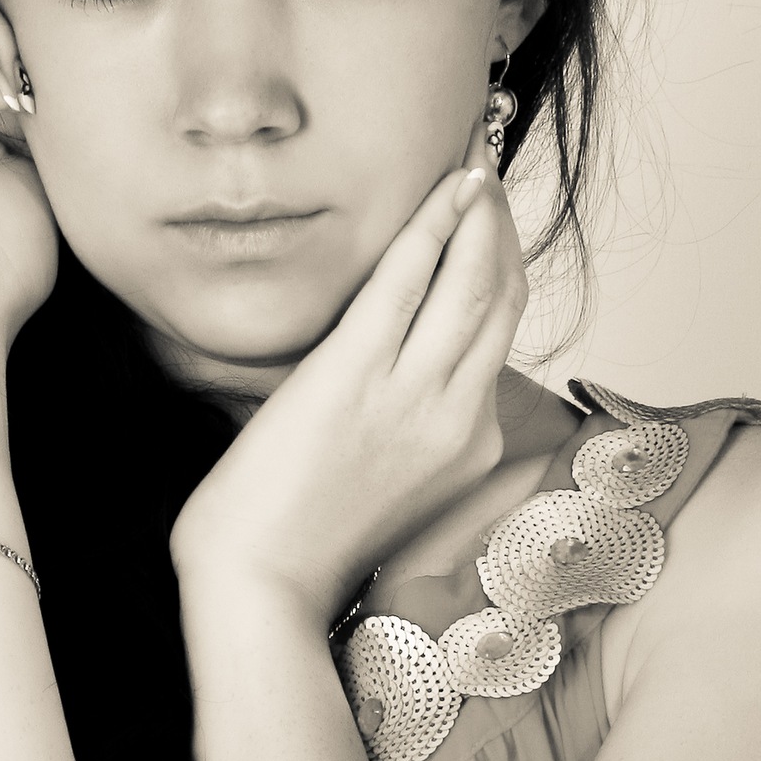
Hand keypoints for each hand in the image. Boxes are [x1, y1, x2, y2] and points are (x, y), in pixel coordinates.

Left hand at [170, 122, 527, 624]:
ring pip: (471, 282)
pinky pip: (407, 283)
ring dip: (475, 214)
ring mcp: (412, 398)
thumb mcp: (383, 488)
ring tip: (468, 167)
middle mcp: (456, 418)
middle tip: (483, 174)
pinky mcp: (355, 378)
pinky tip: (440, 190)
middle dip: (499, 228)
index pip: (500, 337)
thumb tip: (400, 383)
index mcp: (466, 446)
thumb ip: (406, 432)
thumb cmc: (300, 547)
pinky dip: (430, 227)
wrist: (258, 592)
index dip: (501, 270)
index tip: (490, 225)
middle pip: (500, 299)